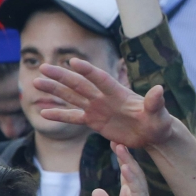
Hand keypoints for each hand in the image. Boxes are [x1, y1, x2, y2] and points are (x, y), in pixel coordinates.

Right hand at [34, 58, 174, 148]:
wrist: (153, 134)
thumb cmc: (159, 122)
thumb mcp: (159, 114)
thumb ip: (156, 102)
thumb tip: (160, 89)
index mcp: (119, 93)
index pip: (101, 79)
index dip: (88, 71)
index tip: (73, 62)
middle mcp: (105, 98)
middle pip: (80, 85)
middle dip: (62, 77)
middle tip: (42, 67)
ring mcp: (98, 109)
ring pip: (72, 97)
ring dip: (54, 90)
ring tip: (35, 83)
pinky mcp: (94, 121)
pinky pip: (74, 117)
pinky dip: (59, 115)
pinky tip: (43, 112)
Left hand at [95, 142, 152, 195]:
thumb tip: (97, 190)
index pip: (127, 175)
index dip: (122, 160)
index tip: (114, 145)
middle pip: (133, 173)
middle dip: (126, 157)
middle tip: (117, 140)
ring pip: (137, 178)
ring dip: (129, 162)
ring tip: (120, 148)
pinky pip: (139, 190)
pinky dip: (133, 178)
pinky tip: (125, 167)